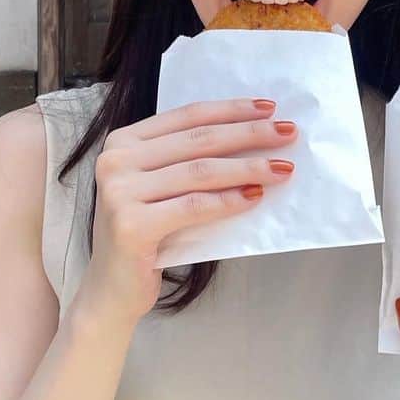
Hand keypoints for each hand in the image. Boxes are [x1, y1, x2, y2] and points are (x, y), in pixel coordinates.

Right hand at [85, 97, 298, 327]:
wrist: (111, 291)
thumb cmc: (145, 236)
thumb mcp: (161, 188)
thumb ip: (188, 161)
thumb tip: (252, 138)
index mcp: (122, 142)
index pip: (187, 116)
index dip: (231, 110)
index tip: (268, 108)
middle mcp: (115, 161)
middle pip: (198, 140)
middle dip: (249, 134)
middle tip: (288, 132)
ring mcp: (119, 192)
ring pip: (200, 171)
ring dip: (248, 168)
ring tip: (282, 168)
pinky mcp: (131, 225)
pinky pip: (194, 206)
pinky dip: (229, 200)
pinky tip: (255, 196)